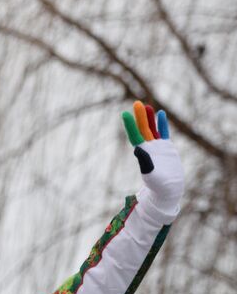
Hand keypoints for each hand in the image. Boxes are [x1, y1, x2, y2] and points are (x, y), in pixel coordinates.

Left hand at [122, 101, 182, 217]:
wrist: (170, 189)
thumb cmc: (158, 185)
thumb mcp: (150, 174)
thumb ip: (144, 161)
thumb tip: (137, 149)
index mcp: (142, 153)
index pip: (135, 136)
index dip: (130, 126)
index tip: (125, 114)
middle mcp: (149, 147)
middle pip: (143, 129)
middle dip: (139, 117)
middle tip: (136, 103)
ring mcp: (158, 146)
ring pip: (153, 129)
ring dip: (149, 118)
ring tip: (146, 106)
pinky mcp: (167, 148)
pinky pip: (165, 132)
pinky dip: (163, 124)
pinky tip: (161, 114)